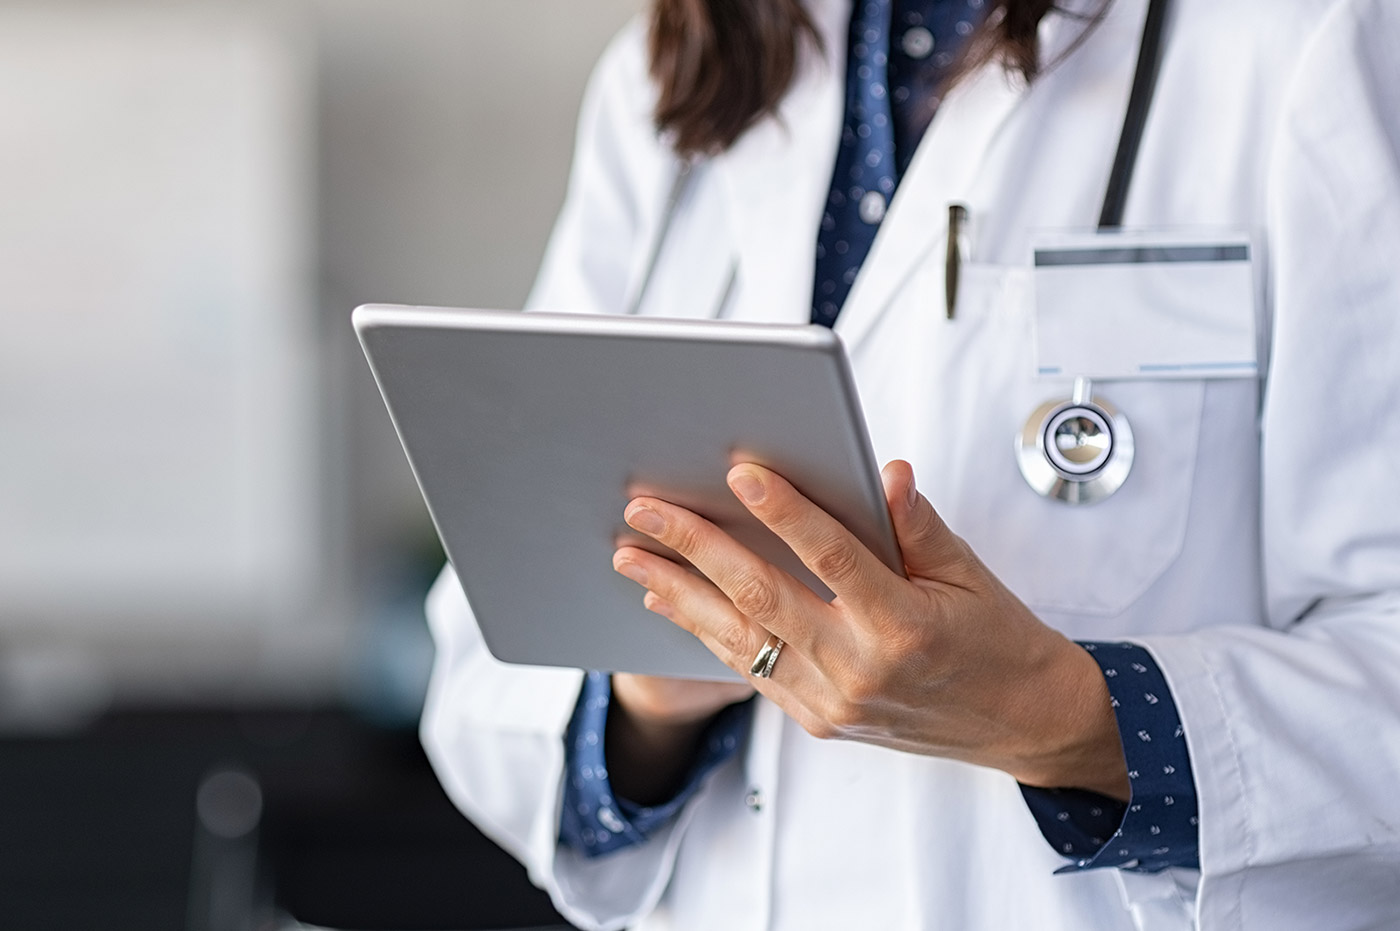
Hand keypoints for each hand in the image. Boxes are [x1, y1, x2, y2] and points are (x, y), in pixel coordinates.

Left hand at [612, 460, 1129, 799]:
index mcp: (906, 627)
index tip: (741, 474)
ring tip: (632, 555)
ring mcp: (833, 703)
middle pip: (763, 597)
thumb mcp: (969, 573)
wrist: (1022, 723)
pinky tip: (670, 600)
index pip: (833, 557)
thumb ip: (916, 524)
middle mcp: (861, 670)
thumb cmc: (998, 640)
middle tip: (647, 510)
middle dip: (696, 548)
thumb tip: (883, 471)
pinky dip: (706, 632)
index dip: (785, 513)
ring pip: (740, 639)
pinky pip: (751, 670)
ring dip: (679, 592)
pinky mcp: (818, 720)